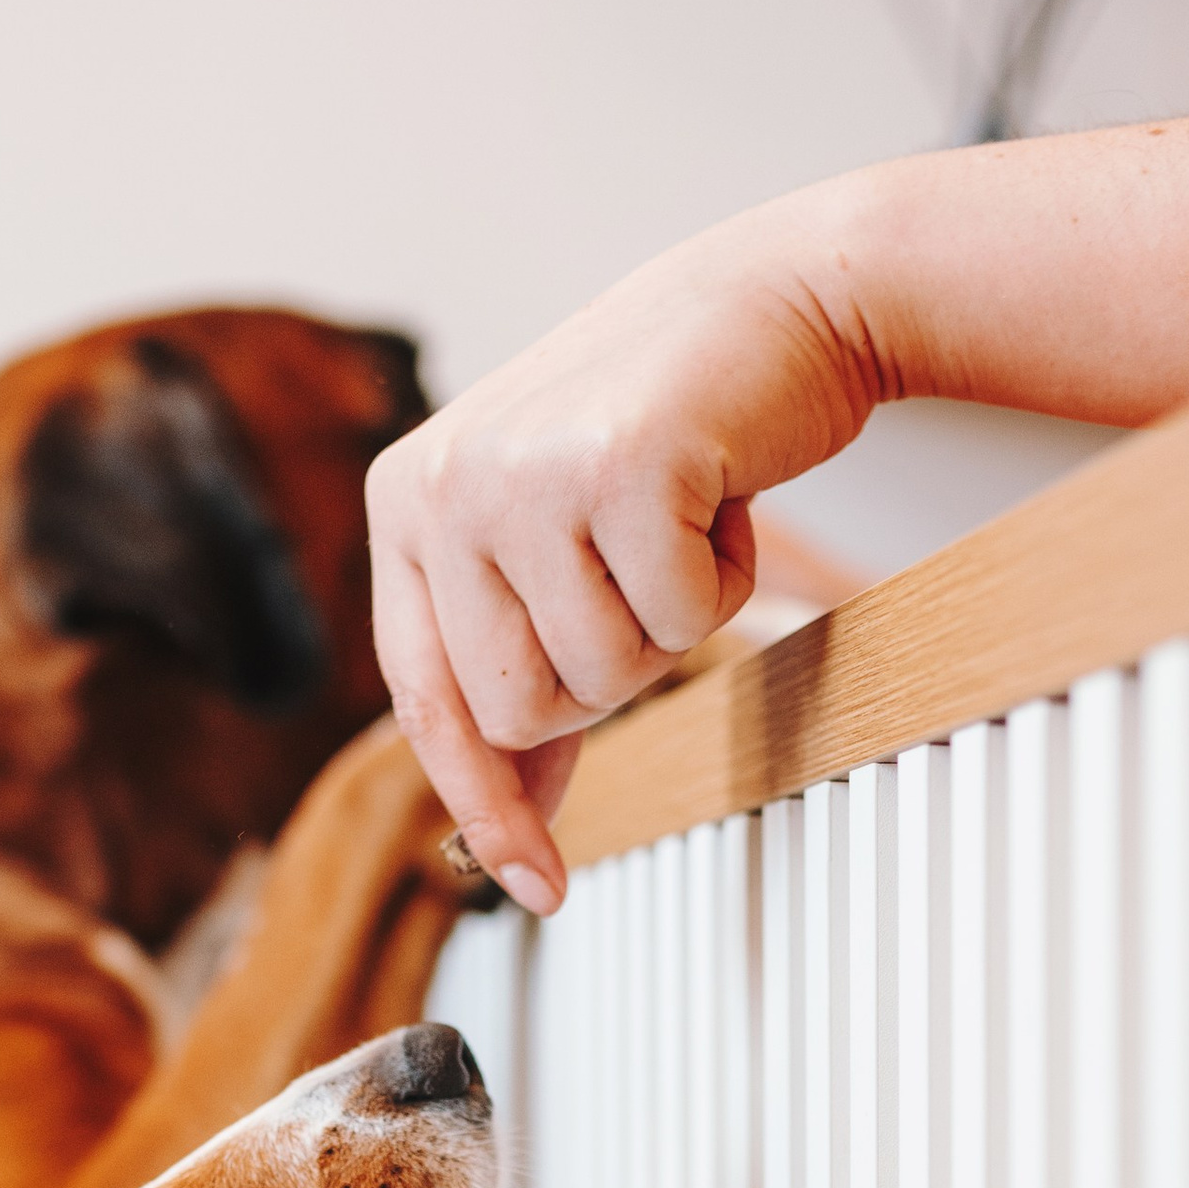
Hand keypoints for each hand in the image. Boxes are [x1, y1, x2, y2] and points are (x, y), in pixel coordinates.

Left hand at [366, 197, 878, 914]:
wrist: (780, 298)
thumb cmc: (675, 429)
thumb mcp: (560, 541)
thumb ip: (520, 662)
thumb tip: (508, 826)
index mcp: (407, 504)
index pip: (427, 701)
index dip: (485, 806)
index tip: (535, 888)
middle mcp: (441, 486)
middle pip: (521, 713)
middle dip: (607, 679)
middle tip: (641, 579)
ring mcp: (520, 475)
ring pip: (600, 679)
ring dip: (667, 627)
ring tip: (674, 524)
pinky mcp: (615, 468)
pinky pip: (678, 623)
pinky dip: (722, 581)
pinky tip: (717, 497)